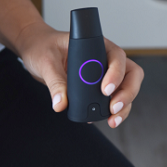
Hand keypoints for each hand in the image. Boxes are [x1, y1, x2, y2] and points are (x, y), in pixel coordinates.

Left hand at [16, 23, 143, 127]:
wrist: (36, 52)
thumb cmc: (43, 47)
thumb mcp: (46, 62)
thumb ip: (54, 82)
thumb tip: (61, 103)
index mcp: (96, 45)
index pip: (117, 57)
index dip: (116, 74)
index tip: (105, 90)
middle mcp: (105, 59)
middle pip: (130, 75)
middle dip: (127, 94)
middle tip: (113, 108)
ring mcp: (104, 74)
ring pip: (125, 90)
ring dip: (124, 107)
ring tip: (112, 120)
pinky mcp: (97, 88)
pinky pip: (112, 100)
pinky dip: (112, 112)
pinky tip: (104, 120)